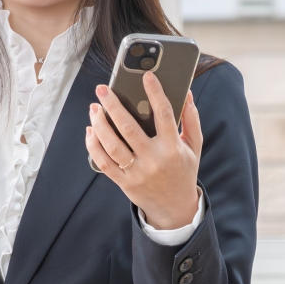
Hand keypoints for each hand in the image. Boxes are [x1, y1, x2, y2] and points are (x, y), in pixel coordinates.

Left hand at [84, 70, 202, 229]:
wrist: (174, 208)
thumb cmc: (183, 171)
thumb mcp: (194, 147)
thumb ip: (191, 119)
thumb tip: (187, 93)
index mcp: (173, 148)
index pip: (164, 114)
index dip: (155, 92)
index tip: (146, 76)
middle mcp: (153, 159)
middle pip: (129, 128)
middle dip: (113, 105)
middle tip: (102, 89)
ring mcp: (136, 172)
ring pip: (112, 145)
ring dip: (100, 124)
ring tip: (94, 108)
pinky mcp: (123, 182)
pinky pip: (103, 162)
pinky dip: (93, 145)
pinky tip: (90, 130)